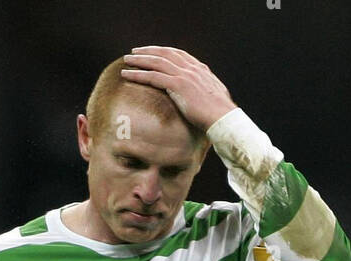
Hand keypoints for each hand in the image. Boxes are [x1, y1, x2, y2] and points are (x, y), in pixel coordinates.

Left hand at [120, 46, 235, 132]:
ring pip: (156, 62)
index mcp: (200, 70)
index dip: (164, 52)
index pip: (178, 54)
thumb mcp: (214, 100)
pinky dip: (138, 74)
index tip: (153, 52)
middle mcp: (192, 68)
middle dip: (148, 51)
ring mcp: (184, 75)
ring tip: (126, 60)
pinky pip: (153, 77)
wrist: (224, 119)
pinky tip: (126, 75)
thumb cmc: (220, 116)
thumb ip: (206, 94)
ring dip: (139, 60)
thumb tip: (203, 100)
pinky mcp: (178, 86)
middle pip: (165, 53)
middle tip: (135, 52)